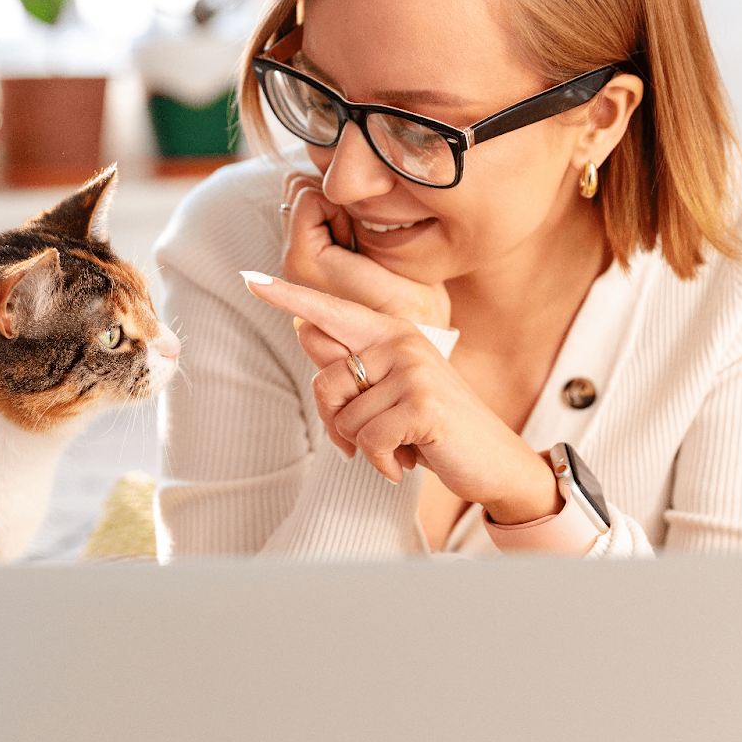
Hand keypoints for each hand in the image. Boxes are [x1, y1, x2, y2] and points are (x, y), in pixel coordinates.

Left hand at [241, 271, 559, 524]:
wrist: (492, 461)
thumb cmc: (434, 427)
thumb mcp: (390, 391)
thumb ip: (350, 364)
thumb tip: (304, 328)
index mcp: (390, 332)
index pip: (330, 312)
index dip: (288, 298)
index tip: (249, 279)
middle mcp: (401, 342)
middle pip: (326, 383)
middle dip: (339, 423)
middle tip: (374, 435)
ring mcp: (414, 371)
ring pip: (346, 420)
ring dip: (367, 448)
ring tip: (403, 443)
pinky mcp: (423, 405)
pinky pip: (369, 442)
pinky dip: (383, 463)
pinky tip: (407, 461)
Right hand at [279, 172, 450, 328]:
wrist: (418, 316)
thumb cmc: (409, 276)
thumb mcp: (377, 229)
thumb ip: (350, 204)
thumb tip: (338, 164)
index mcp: (310, 246)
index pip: (303, 185)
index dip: (340, 191)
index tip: (367, 225)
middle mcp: (294, 252)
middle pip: (297, 183)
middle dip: (335, 193)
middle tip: (363, 232)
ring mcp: (293, 257)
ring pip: (300, 186)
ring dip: (338, 200)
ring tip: (360, 238)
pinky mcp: (300, 259)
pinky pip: (309, 198)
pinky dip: (337, 205)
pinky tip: (356, 237)